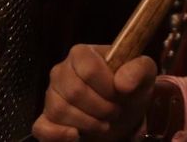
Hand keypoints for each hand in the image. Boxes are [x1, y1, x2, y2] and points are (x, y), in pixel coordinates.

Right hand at [32, 47, 157, 141]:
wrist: (122, 111)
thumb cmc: (129, 88)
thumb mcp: (144, 75)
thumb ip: (139, 70)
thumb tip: (123, 83)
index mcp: (81, 54)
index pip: (88, 69)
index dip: (107, 87)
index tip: (120, 95)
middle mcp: (61, 70)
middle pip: (74, 92)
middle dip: (101, 108)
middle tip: (114, 111)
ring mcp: (50, 95)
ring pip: (60, 110)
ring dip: (88, 123)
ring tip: (104, 122)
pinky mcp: (46, 118)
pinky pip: (43, 128)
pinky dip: (60, 135)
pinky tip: (77, 135)